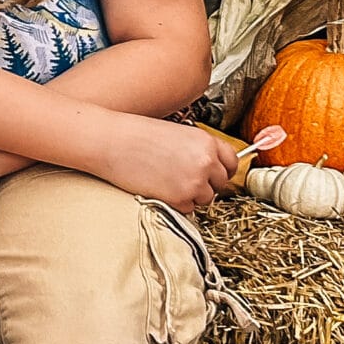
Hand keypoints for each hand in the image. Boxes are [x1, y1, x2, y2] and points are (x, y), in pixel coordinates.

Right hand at [87, 114, 233, 213]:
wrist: (111, 142)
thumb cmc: (136, 135)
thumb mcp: (176, 134)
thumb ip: (197, 149)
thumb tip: (208, 168)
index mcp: (206, 141)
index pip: (232, 161)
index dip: (222, 169)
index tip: (213, 174)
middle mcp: (206, 161)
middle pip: (221, 183)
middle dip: (206, 184)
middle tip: (183, 180)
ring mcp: (195, 181)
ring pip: (206, 199)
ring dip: (191, 195)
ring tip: (167, 182)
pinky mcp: (180, 198)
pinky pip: (188, 209)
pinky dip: (176, 204)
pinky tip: (160, 189)